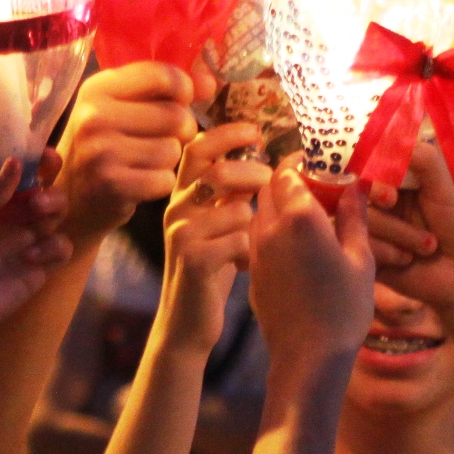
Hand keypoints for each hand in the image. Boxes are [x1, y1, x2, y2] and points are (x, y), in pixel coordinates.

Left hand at [0, 156, 72, 352]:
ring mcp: (21, 238)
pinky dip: (53, 246)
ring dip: (53, 203)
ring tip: (38, 211)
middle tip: (49, 163)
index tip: (27, 127)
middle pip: (35, 179)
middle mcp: (2, 213)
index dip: (12, 141)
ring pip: (54, 208)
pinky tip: (30, 257)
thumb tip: (16, 163)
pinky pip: (60, 246)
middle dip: (46, 167)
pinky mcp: (36, 266)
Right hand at [47, 62, 197, 240]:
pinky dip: (160, 184)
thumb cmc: (106, 146)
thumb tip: (210, 83)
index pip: (162, 76)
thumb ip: (167, 91)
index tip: (182, 101)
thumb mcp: (125, 109)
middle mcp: (94, 116)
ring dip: (169, 160)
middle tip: (162, 140)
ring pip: (173, 150)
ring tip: (146, 163)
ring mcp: (100, 151)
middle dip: (180, 132)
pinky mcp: (111, 184)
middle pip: (176, 116)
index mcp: (98, 88)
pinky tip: (142, 183)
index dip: (184, 90)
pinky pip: (164, 179)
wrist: (71, 198)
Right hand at [153, 122, 267, 355]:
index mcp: (184, 195)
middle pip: (217, 172)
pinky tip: (245, 266)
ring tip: (254, 241)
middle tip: (272, 186)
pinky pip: (238, 240)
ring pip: (235, 208)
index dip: (227, 134)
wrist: (186, 322)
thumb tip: (276, 163)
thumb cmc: (210, 268)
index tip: (256, 132)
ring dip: (256, 223)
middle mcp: (177, 209)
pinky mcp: (194, 261)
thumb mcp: (219, 224)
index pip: (198, 148)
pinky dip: (251, 251)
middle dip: (253, 174)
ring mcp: (183, 235)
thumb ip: (235, 194)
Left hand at [251, 164, 373, 370]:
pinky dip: (271, 231)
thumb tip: (355, 187)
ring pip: (259, 211)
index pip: (289, 170)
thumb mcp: (361, 260)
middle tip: (316, 189)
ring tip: (307, 218)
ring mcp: (256, 251)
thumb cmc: (343, 310)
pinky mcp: (252, 272)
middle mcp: (270, 228)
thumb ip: (354, 218)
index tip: (320, 164)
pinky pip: (257, 238)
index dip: (303, 162)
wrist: (307, 358)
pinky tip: (296, 248)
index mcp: (300, 217)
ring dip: (278, 206)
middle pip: (268, 187)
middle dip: (289, 180)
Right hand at [364, 140, 453, 315]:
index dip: (374, 168)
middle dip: (379, 198)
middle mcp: (383, 202)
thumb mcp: (449, 189)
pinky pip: (359, 244)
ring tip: (427, 246)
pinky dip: (385, 251)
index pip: (373, 164)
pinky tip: (407, 260)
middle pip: (359, 190)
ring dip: (396, 232)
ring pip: (361, 219)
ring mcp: (375, 229)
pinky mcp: (369, 254)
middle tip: (392, 201)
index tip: (388, 177)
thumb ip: (426, 160)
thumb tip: (395, 135)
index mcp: (401, 181)